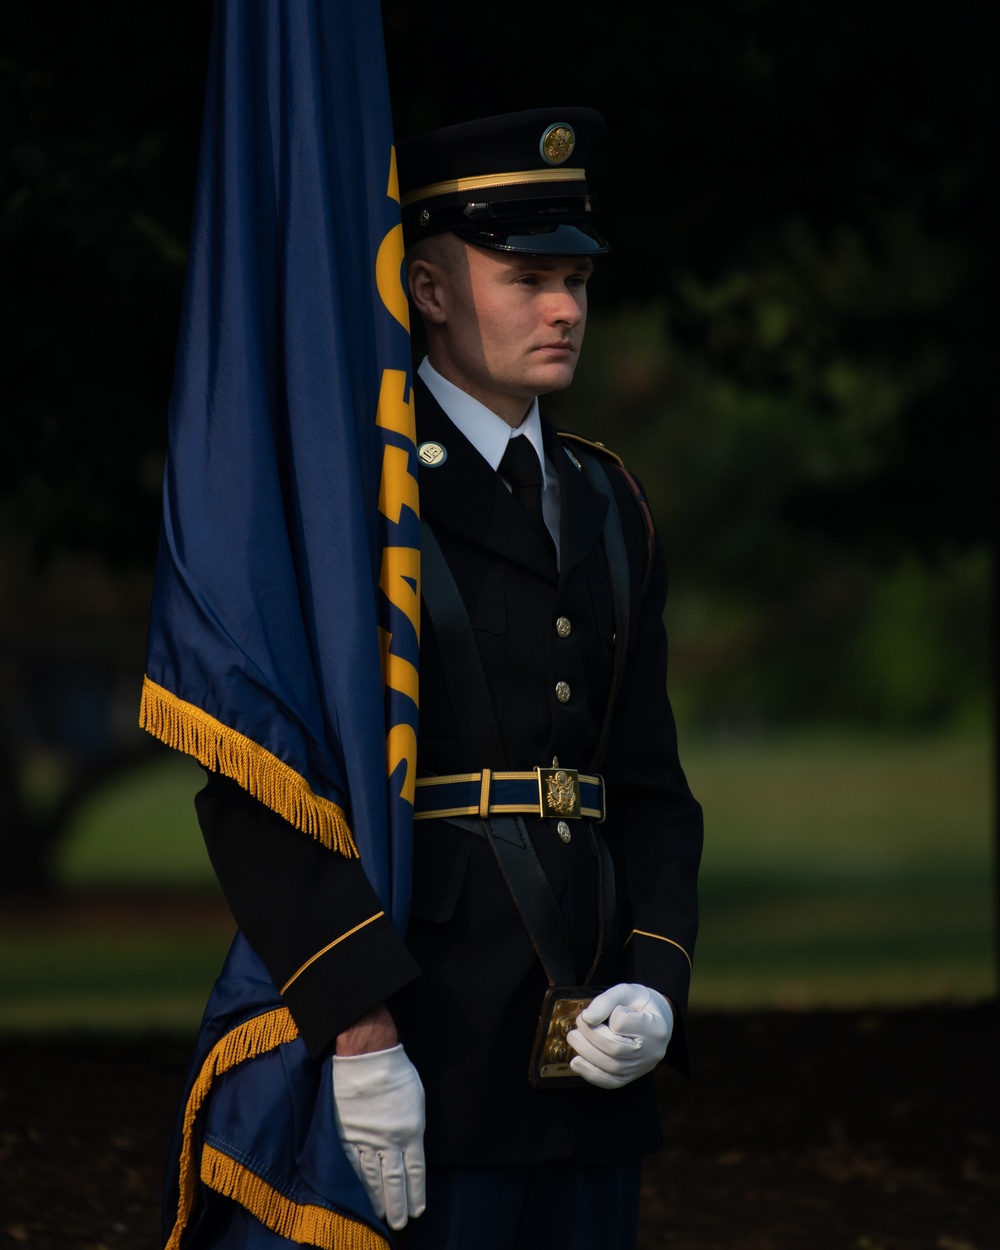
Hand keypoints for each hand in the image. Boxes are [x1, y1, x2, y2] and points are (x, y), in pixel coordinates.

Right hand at [331, 1043, 425, 1228]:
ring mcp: (365, 1140)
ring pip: (372, 1179)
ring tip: (381, 1215)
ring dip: (377, 1200)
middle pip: (394, 1181)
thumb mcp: (416, 1101)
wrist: (367, 1056)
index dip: (416, 1193)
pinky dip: (356, 1184)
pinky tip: (358, 1197)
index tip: (417, 1209)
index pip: (415, 1172)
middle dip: (398, 1204)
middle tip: (399, 1222)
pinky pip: (351, 1166)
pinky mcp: (345, 1135)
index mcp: (410, 1132)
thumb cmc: (396, 1073)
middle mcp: (388, 1141)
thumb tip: (407, 1149)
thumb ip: (411, 1128)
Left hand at [566, 982, 672, 1089]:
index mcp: (655, 1027)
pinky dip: (590, 1074)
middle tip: (578, 1022)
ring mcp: (642, 1067)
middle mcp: (652, 1052)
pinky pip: (611, 1082)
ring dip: (586, 1053)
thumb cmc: (641, 1004)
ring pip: (611, 1067)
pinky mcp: (632, 1077)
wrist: (657, 1021)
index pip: (622, 1023)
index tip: (607, 1008)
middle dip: (590, 1035)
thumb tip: (587, 1018)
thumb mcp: (627, 991)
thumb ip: (607, 1000)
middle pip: (615, 1048)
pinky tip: (576, 1062)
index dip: (609, 1014)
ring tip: (573, 1038)